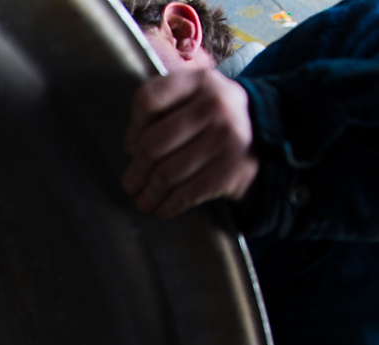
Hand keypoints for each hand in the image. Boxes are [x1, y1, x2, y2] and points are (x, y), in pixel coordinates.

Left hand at [122, 68, 258, 217]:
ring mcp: (226, 138)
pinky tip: (162, 209)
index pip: (148, 100)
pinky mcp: (232, 169)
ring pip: (167, 173)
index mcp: (198, 81)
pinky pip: (188, 193)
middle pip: (153, 143)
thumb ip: (162, 109)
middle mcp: (214, 105)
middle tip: (130, 184)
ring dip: (150, 193)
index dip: (132, 128)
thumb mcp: (193, 97)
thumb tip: (132, 149)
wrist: (267, 133)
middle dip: (136, 170)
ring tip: (143, 201)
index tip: (130, 148)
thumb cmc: (214, 118)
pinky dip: (169, 206)